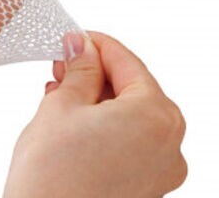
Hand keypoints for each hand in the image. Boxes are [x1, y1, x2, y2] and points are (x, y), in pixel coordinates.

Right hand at [4, 32, 186, 197]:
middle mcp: (169, 145)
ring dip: (94, 96)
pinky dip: (102, 122)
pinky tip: (72, 115)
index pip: (127, 62)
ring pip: (128, 114)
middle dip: (94, 72)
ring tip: (60, 87)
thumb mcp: (63, 104)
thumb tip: (81, 46)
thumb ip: (79, 69)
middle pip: (131, 88)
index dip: (96, 44)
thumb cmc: (52, 177)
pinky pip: (127, 139)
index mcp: (156, 117)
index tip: (76, 37)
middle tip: (63, 62)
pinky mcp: (143, 186)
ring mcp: (159, 170)